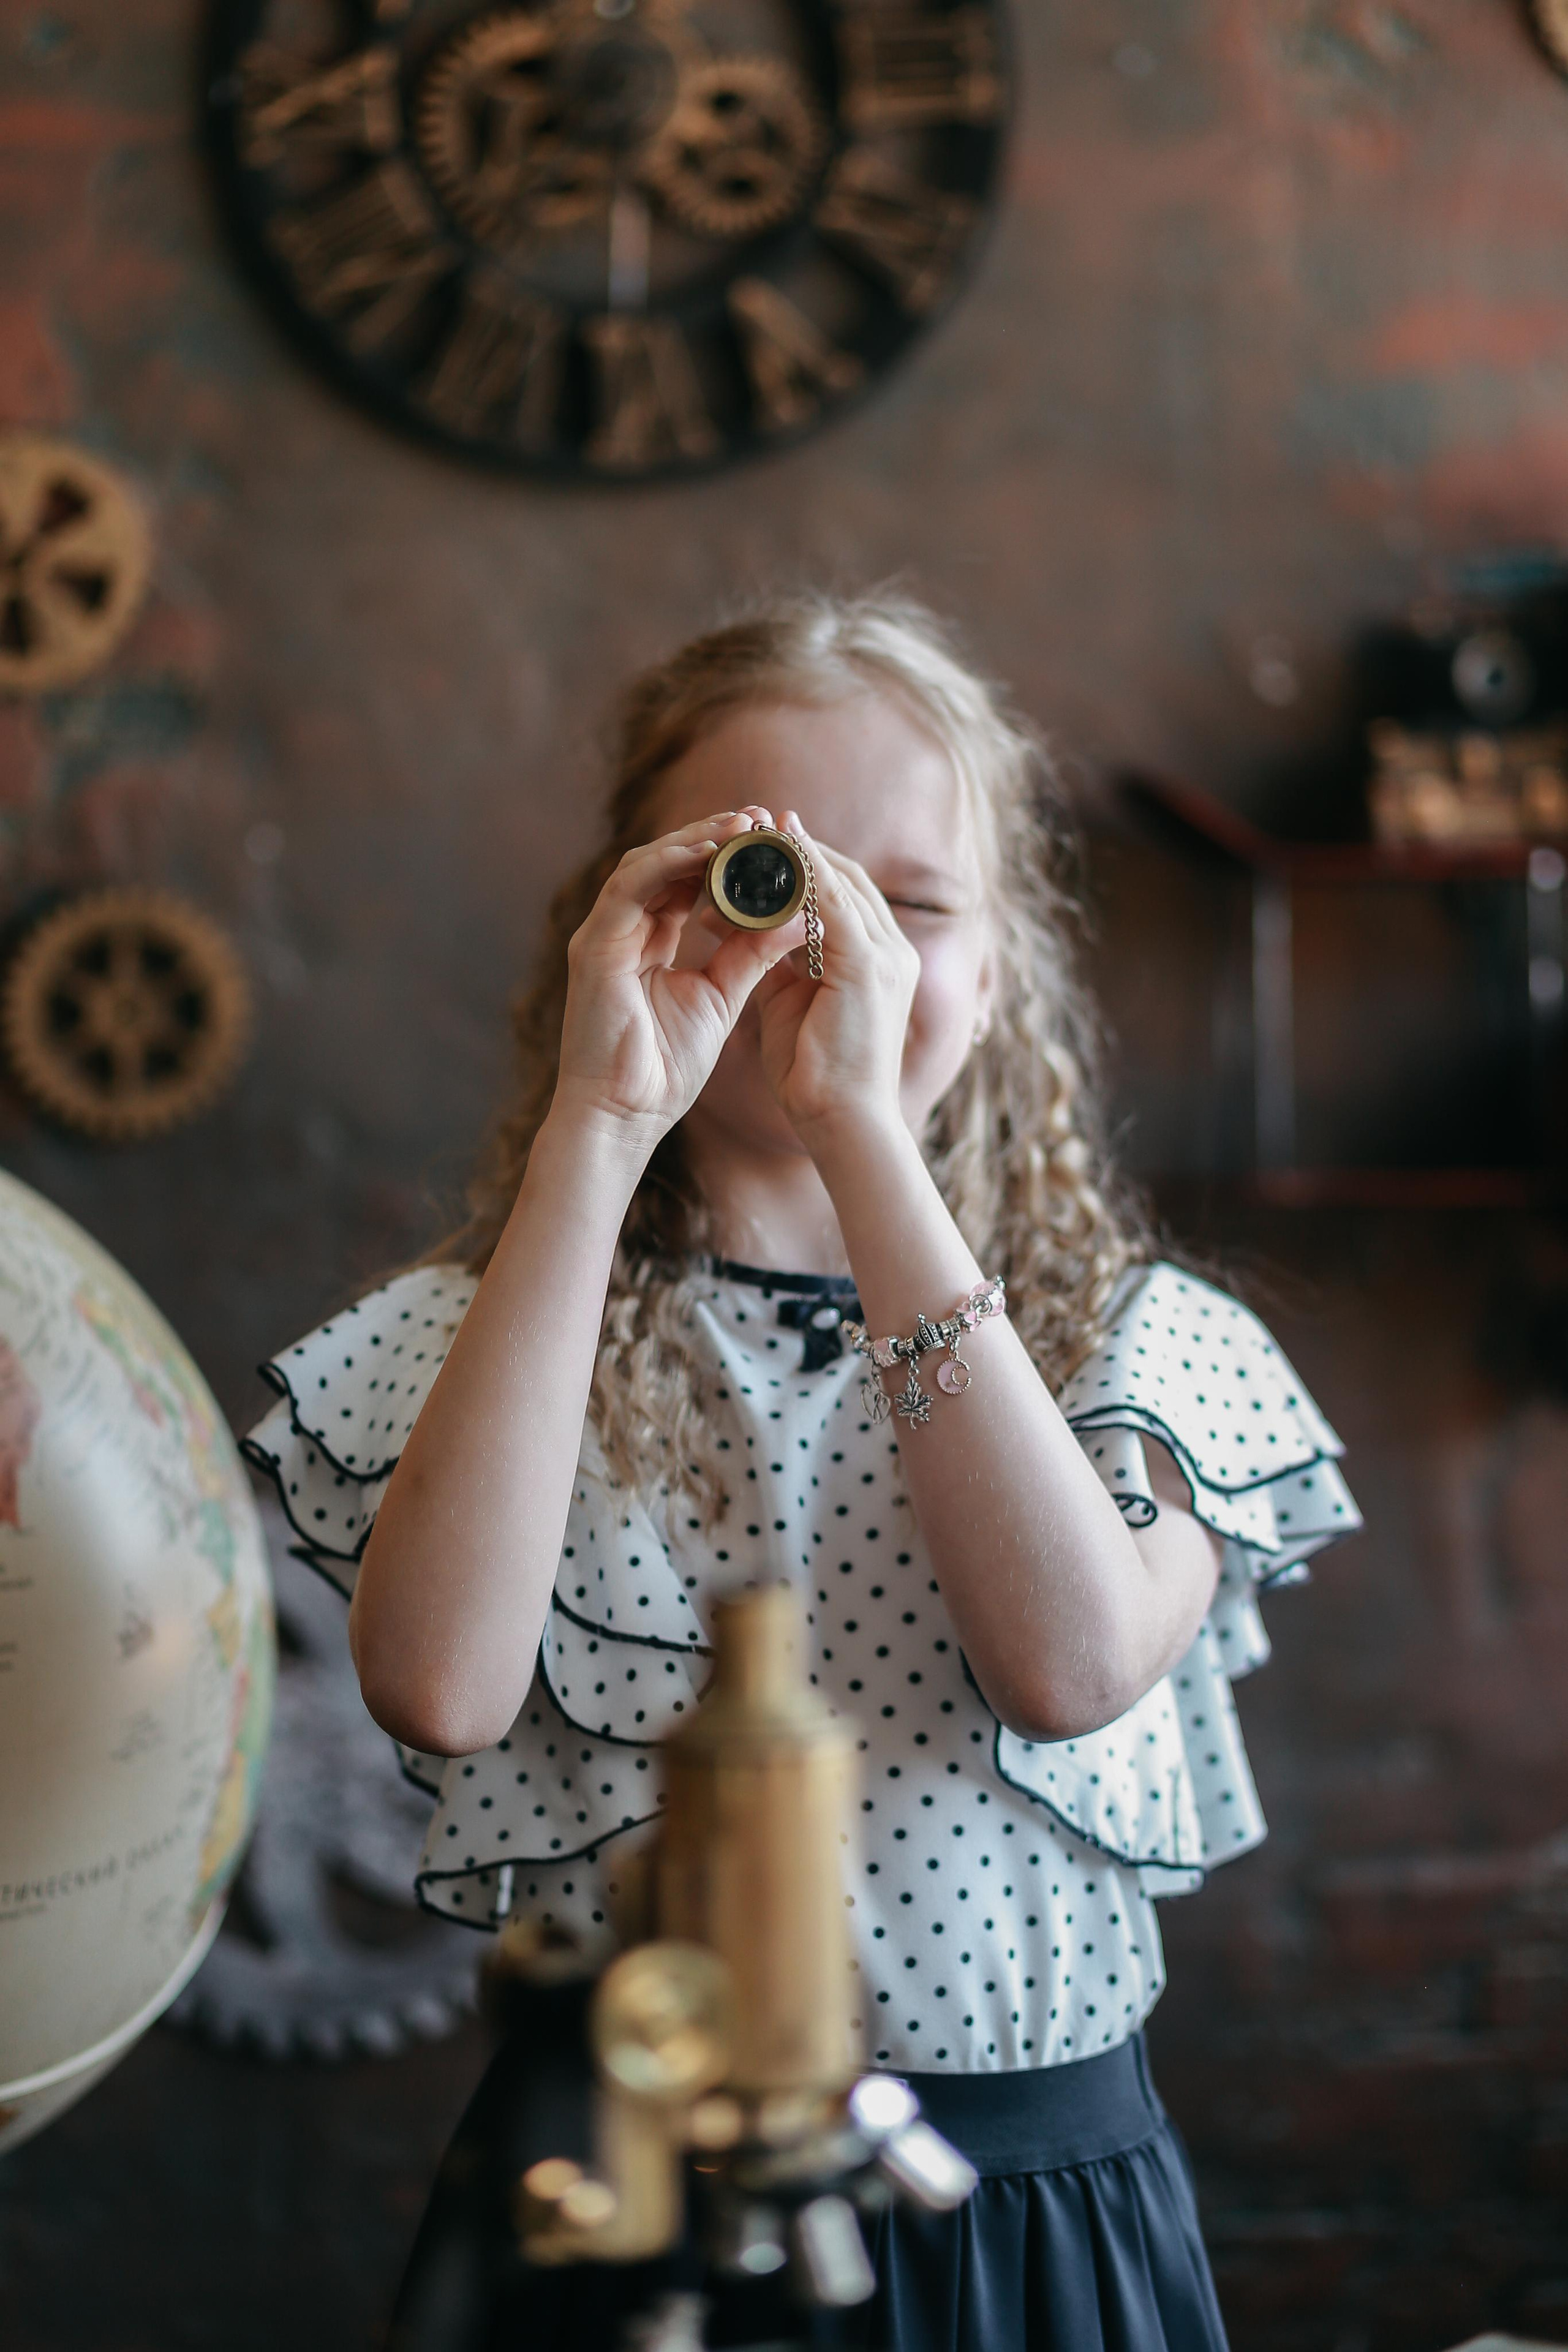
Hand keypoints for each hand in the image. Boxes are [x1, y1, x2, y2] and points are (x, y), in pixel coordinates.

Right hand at [554, 809, 798, 1143]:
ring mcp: (603, 935)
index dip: (727, 856)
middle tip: (761, 817)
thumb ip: (751, 952)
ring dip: (694, 838)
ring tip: (743, 824)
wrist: (625, 1116)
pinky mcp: (593, 947)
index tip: (771, 840)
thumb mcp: (722, 997)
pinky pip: (629, 887)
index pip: (687, 882)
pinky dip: (667, 862)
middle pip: (666, 862)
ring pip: (646, 863)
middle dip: (713, 835)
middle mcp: (623, 930)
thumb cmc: (666, 1068)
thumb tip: (799, 914)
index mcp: (650, 941)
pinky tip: (706, 849)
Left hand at [754, 811, 919, 1149]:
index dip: (804, 865)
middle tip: (750, 826)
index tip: (759, 845)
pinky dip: (803, 872)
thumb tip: (750, 930)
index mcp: (880, 962)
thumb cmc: (816, 1076)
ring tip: (753, 830)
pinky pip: (833, 902)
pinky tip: (771, 850)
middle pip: (846, 878)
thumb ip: (782, 963)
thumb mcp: (794, 1005)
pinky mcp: (870, 966)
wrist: (842, 1123)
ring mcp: (887, 956)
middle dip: (798, 849)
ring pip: (840, 882)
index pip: (844, 894)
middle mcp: (893, 951)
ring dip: (796, 852)